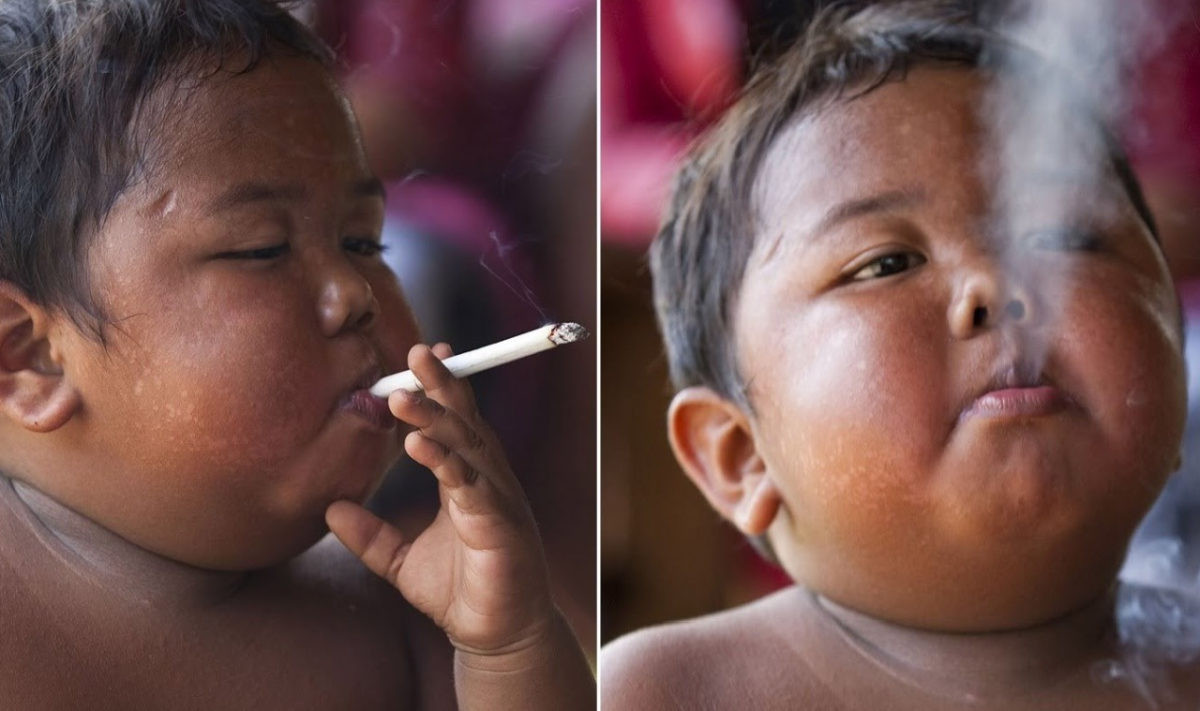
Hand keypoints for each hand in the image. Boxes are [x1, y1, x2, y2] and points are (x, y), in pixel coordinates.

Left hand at [326, 343, 554, 655]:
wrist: (496, 636)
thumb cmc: (460, 592)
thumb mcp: (401, 560)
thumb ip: (369, 536)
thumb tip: (330, 509)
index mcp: (468, 479)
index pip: (456, 421)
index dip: (441, 387)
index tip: (420, 354)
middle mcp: (487, 480)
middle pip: (465, 421)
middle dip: (441, 385)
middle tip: (415, 353)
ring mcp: (497, 500)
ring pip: (469, 446)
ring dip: (437, 419)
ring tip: (404, 397)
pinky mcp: (500, 526)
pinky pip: (472, 486)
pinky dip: (447, 464)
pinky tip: (421, 448)